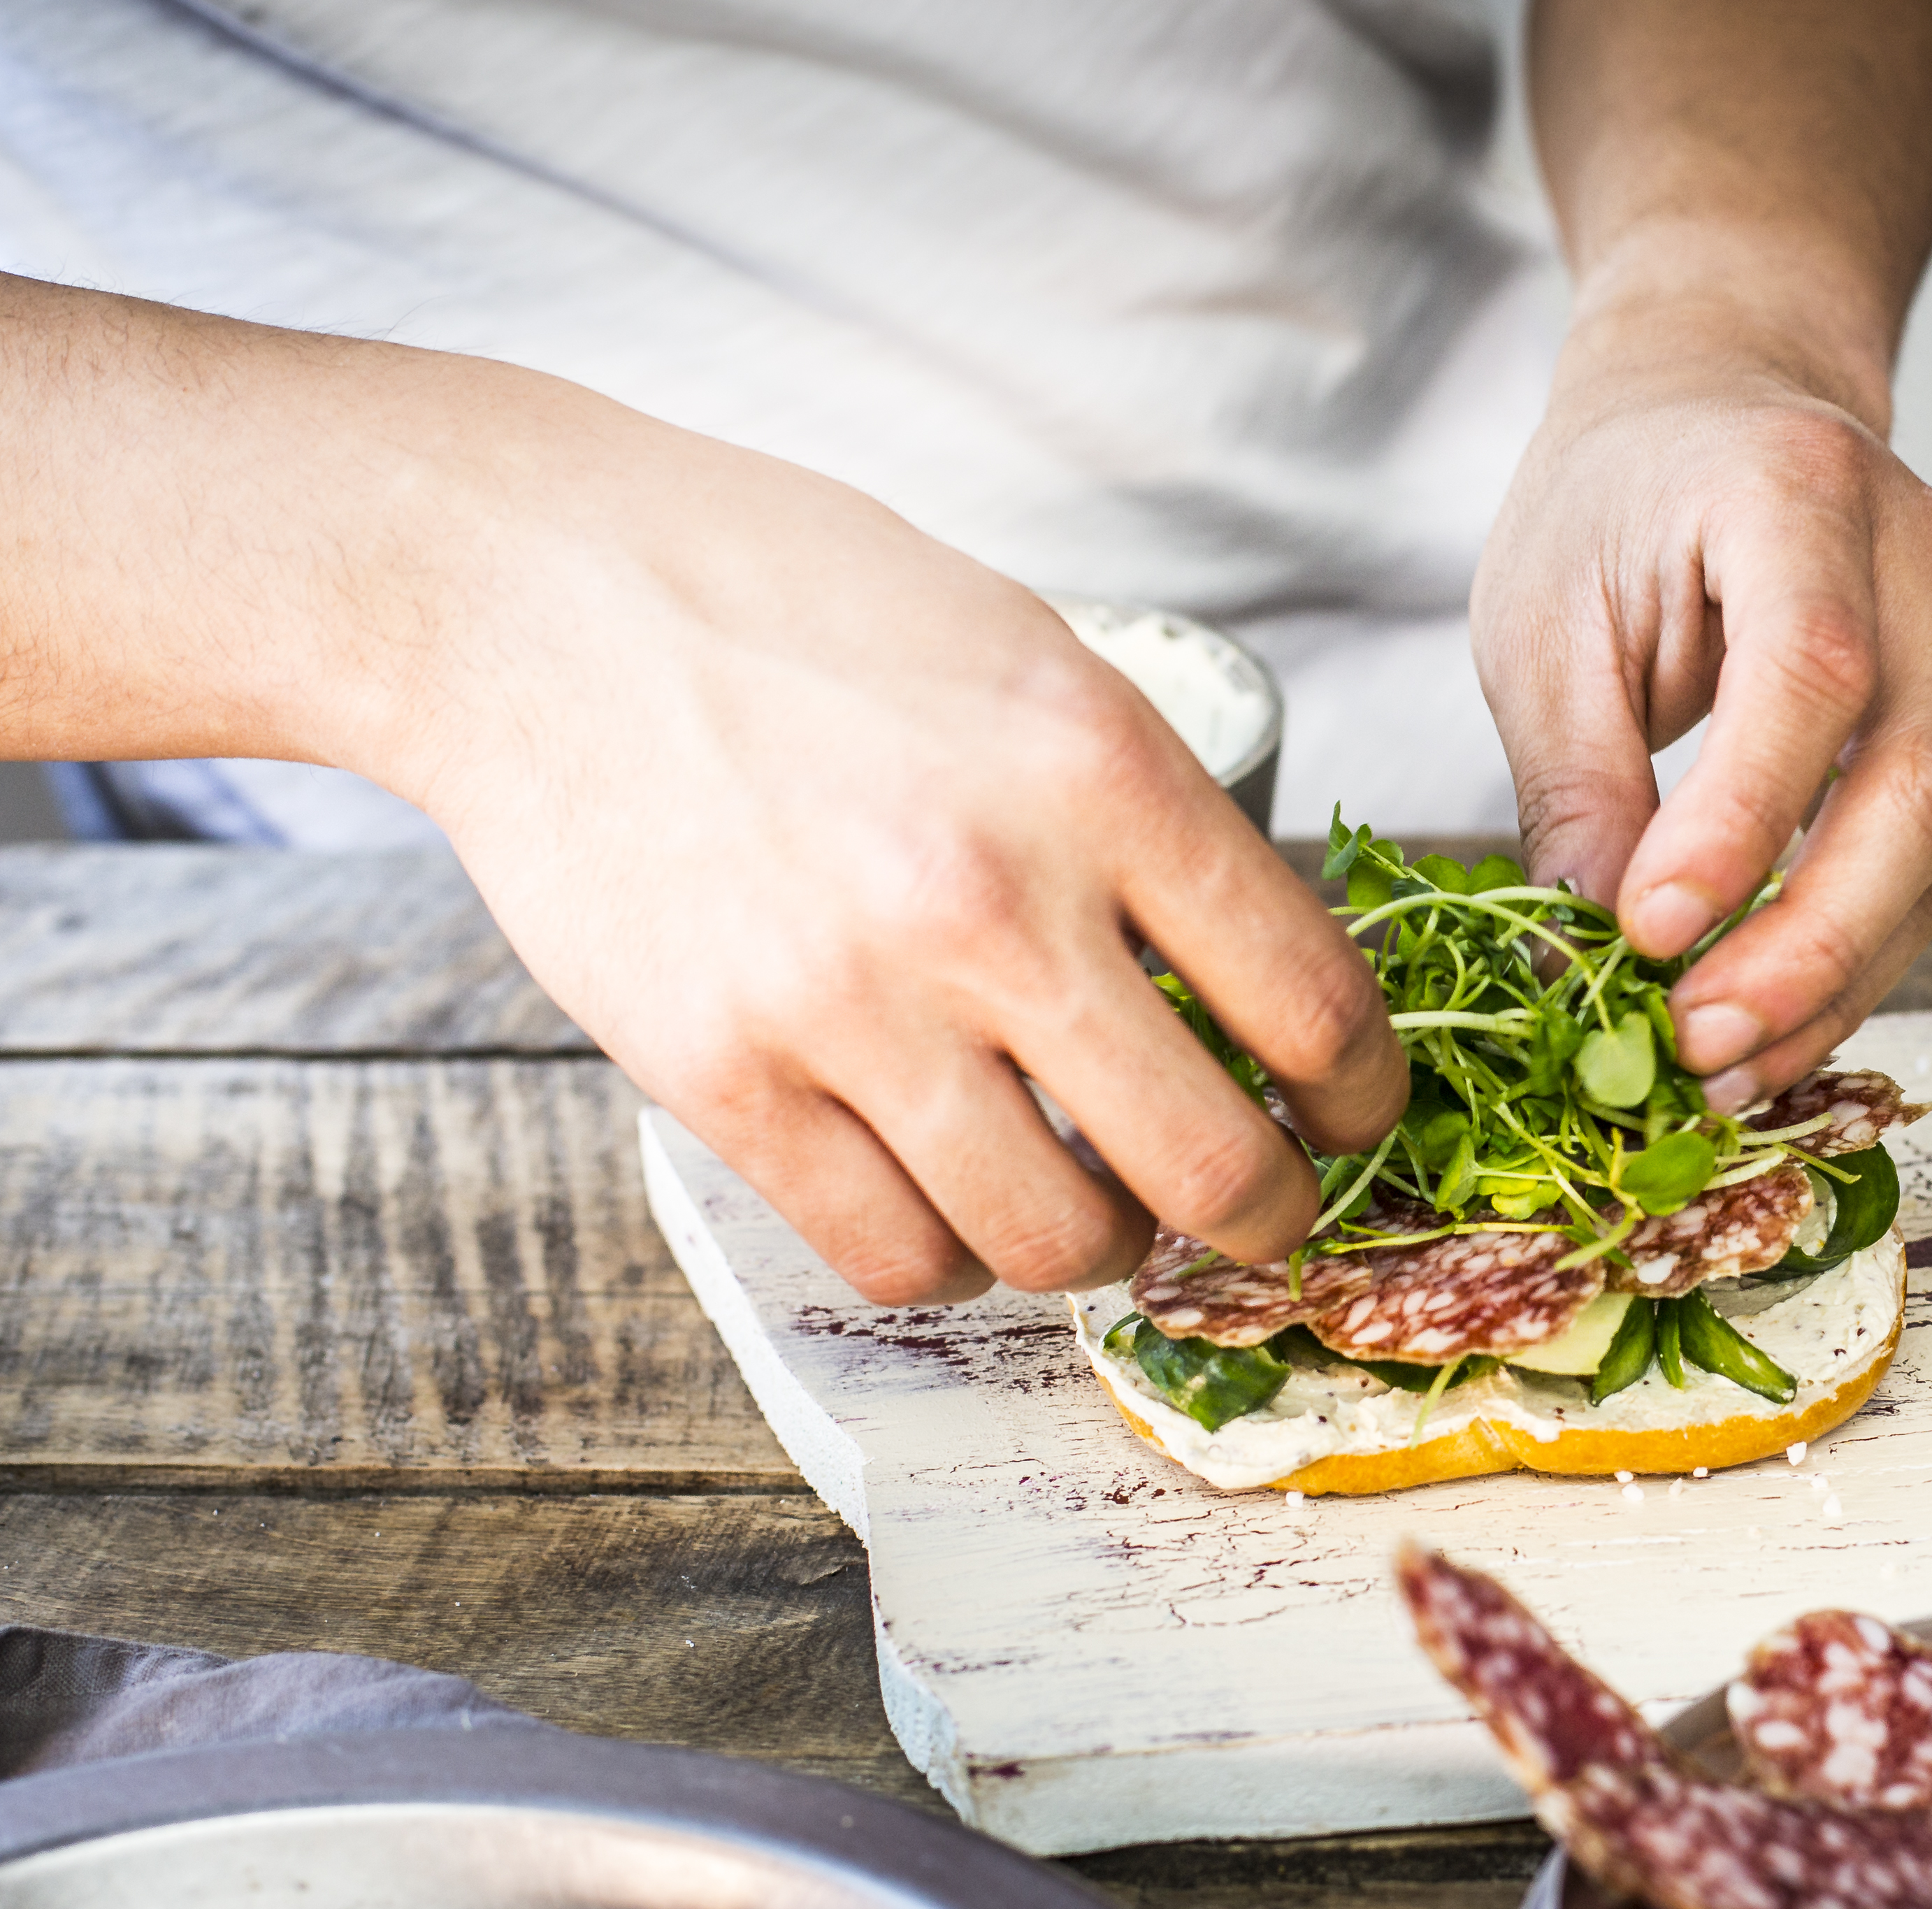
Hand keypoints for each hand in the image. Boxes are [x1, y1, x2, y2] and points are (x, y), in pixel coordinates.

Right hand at [402, 381, 1407, 1303]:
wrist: (537, 595)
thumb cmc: (799, 611)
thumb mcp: (1035, 663)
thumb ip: (1153, 824)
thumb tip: (1265, 992)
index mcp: (1102, 771)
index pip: (1313, 1005)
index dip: (1365, 1101)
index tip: (1353, 1122)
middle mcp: (991, 897)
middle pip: (1214, 1165)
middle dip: (1268, 1218)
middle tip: (1259, 1210)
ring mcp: (851, 1001)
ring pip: (1059, 1242)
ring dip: (1106, 1253)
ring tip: (1092, 1205)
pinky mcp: (726, 1079)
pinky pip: (899, 1259)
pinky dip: (959, 1260)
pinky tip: (959, 1203)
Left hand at [1473, 316, 1931, 1113]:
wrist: (1722, 403)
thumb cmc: (1620, 496)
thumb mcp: (1545, 616)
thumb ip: (1576, 780)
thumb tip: (1590, 953)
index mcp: (1800, 490)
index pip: (1812, 670)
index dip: (1744, 819)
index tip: (1652, 934)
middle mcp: (1920, 561)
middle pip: (1916, 776)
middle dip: (1811, 936)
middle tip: (1700, 1040)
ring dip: (1839, 972)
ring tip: (1728, 1066)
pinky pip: (1931, 862)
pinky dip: (1855, 956)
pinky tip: (1774, 1024)